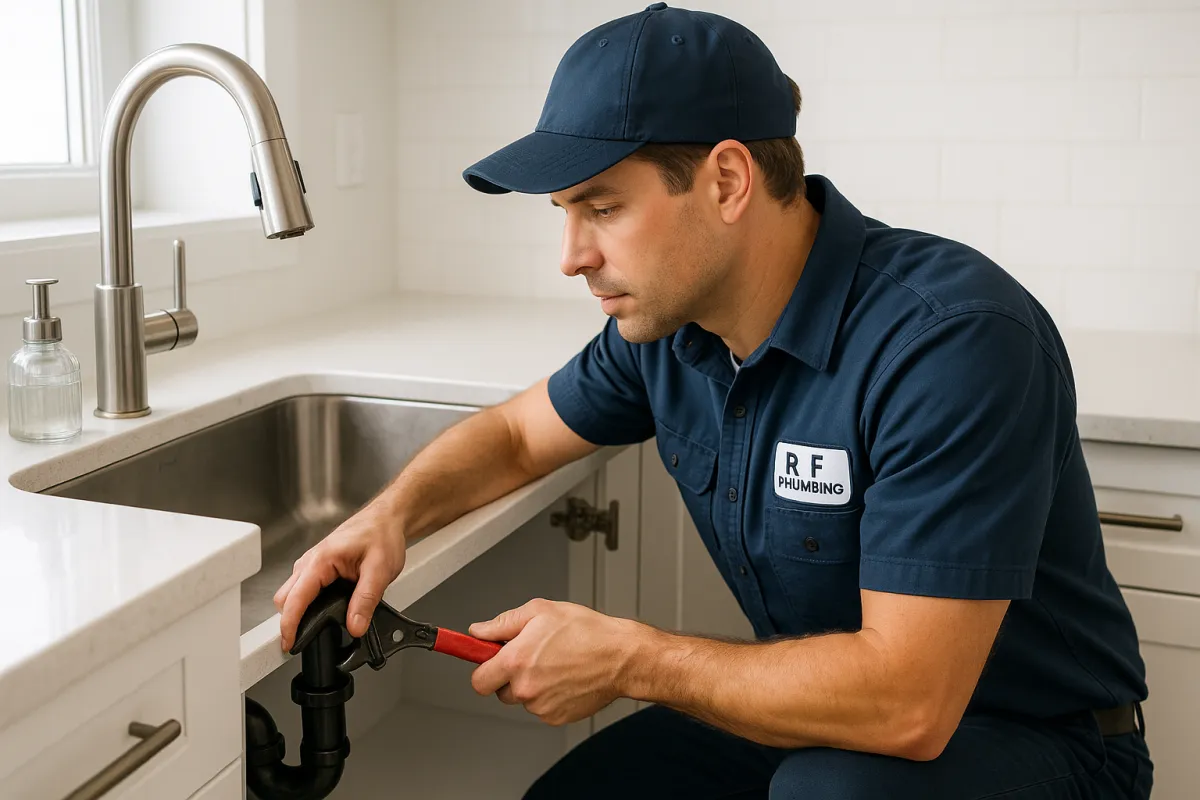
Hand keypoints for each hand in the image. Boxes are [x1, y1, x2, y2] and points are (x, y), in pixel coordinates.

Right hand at [273, 503, 405, 650]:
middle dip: (290, 621)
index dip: (289, 624)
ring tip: (313, 631)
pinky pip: (304, 588)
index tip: (288, 643)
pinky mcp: (319, 567)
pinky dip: (307, 603)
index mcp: (321, 560)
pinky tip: (322, 612)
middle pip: (285, 598)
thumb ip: (366, 600)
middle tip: (301, 642)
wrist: (387, 518)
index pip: (295, 598)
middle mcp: (311, 561)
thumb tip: (355, 627)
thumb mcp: (380, 570)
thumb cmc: (382, 534)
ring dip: (298, 612)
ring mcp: (313, 563)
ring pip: (292, 593)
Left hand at [468, 599, 646, 725]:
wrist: (621, 657)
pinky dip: (550, 696)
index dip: (483, 669)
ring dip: (532, 685)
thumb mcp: (540, 611)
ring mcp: (540, 706)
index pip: (478, 680)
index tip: (485, 663)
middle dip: (510, 675)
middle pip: (500, 690)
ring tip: (556, 663)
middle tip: (531, 656)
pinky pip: (542, 708)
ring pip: (523, 699)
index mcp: (516, 661)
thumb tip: (478, 632)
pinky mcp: (556, 717)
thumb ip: (503, 623)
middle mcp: (525, 688)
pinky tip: (566, 677)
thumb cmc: (587, 631)